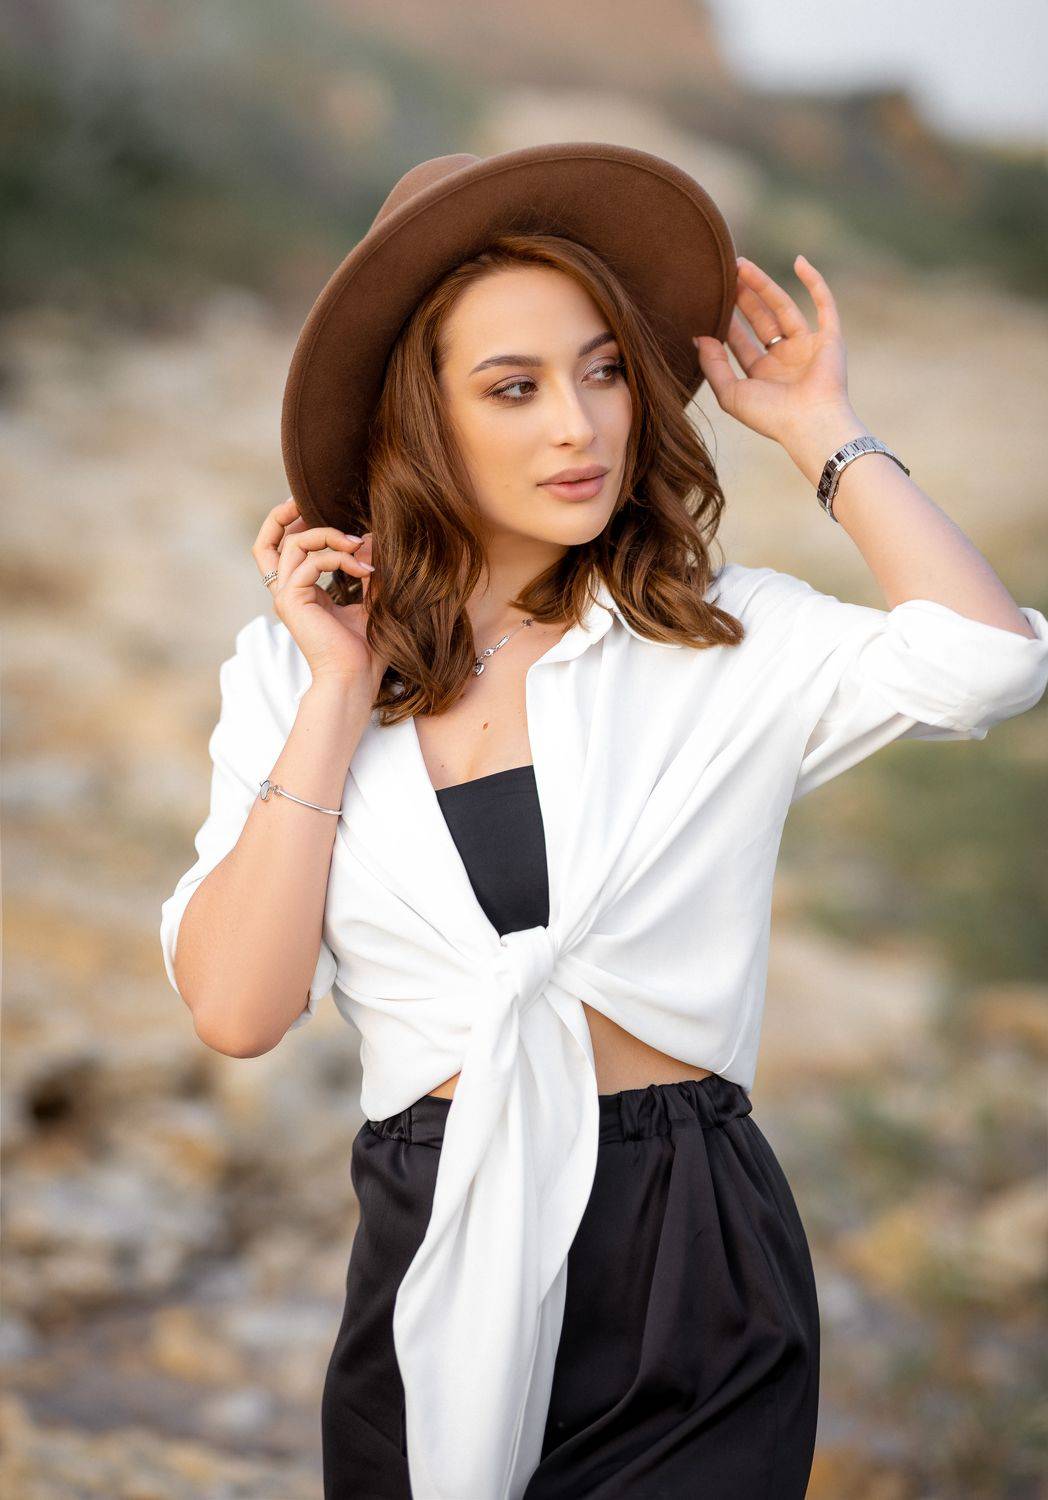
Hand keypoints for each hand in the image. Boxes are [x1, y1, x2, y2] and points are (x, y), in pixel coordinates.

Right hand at [252, 497, 387, 695]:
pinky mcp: (291, 602)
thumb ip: (366, 569)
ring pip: (293, 545)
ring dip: (328, 536)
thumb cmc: (365, 649)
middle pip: (266, 543)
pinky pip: (310, 563)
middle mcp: (287, 592)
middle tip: (307, 500)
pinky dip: (338, 558)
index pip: (283, 550)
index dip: (294, 524)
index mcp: (301, 592)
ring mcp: (286, 597)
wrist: (356, 679)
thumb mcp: (371, 599)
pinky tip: (363, 570)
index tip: (320, 508)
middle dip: (284, 515)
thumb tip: (371, 538)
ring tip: (359, 545)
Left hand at [694, 254, 853, 447]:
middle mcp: (786, 360)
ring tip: (742, 264)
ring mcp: (808, 347)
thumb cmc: (769, 416)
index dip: (727, 321)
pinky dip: (814, 283)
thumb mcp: (730, 393)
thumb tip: (698, 337)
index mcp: (763, 375)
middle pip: (761, 320)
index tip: (710, 301)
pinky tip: (799, 261)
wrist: (810, 423)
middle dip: (743, 298)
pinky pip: (824, 304)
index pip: (741, 342)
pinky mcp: (830, 339)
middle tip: (725, 273)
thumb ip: (712, 366)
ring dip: (765, 285)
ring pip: (784, 307)